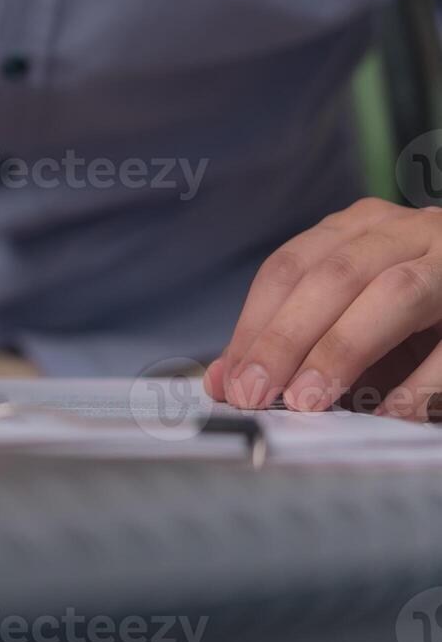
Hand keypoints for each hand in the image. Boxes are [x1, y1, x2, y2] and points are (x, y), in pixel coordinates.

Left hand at [205, 198, 441, 418]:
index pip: (290, 268)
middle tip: (255, 394)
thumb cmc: (419, 309)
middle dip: (287, 338)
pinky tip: (390, 413)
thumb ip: (292, 340)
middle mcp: (408, 231)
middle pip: (334, 276)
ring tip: (308, 401)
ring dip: (343, 350)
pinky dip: (420, 381)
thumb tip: (223, 380)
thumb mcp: (352, 309)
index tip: (230, 380)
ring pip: (394, 293)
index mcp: (361, 228)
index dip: (255, 325)